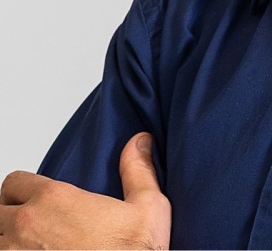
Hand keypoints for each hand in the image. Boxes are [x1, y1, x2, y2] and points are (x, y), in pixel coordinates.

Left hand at [0, 133, 170, 249]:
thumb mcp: (148, 205)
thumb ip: (137, 169)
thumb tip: (140, 141)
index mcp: (54, 199)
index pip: (14, 182)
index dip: (23, 189)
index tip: (34, 199)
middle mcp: (26, 226)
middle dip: (9, 214)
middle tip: (29, 225)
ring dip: (7, 242)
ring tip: (30, 246)